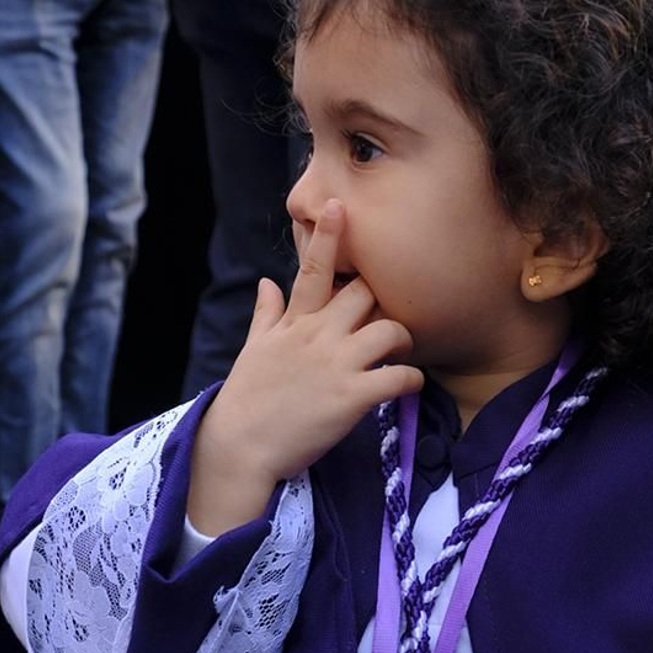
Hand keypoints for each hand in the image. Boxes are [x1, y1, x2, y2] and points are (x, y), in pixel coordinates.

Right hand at [186, 203, 420, 534]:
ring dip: (405, 338)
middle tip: (388, 317)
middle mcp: (317, 336)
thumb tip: (267, 282)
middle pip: (366, 293)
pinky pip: (399, 377)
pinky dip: (412, 379)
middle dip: (384, 298)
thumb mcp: (253, 350)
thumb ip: (266, 314)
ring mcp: (336, 365)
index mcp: (293, 323)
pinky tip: (409, 384)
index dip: (328, 236)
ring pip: (391, 330)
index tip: (339, 205)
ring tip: (401, 352)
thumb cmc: (247, 399)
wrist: (239, 447)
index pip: (312, 269)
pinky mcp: (352, 397)